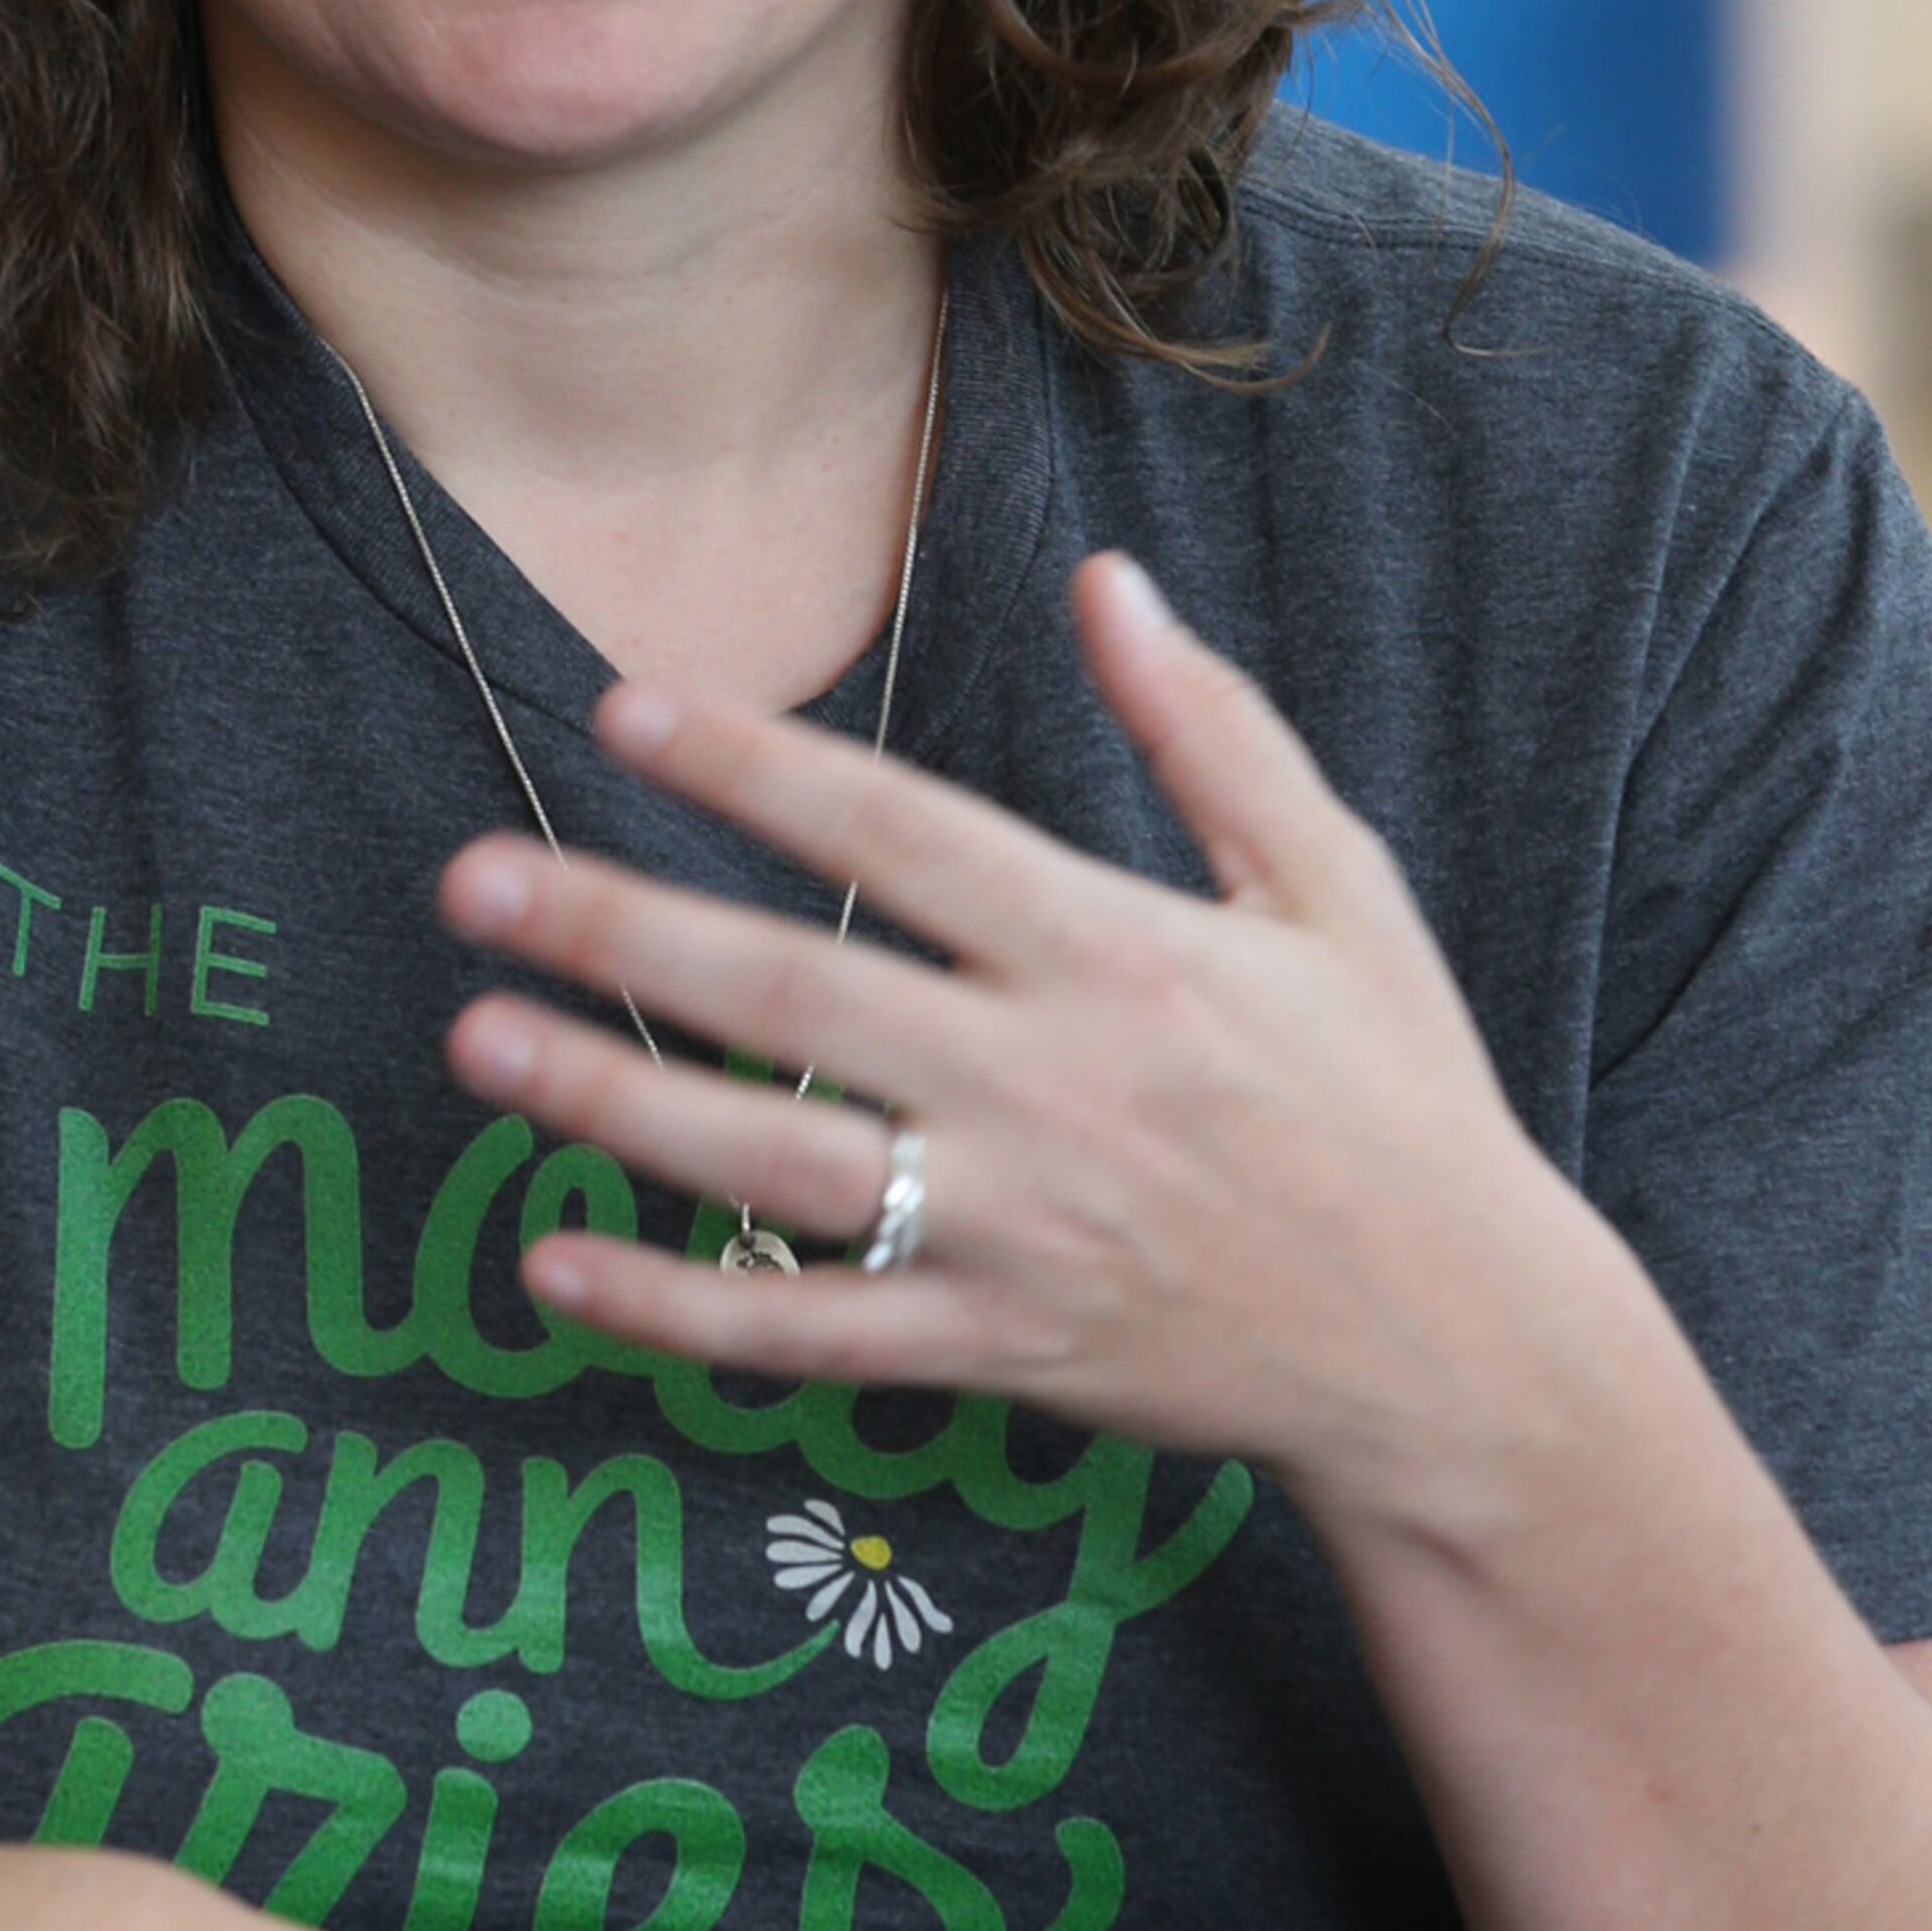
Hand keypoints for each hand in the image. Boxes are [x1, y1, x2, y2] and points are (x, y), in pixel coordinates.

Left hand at [434, 548, 1585, 1529]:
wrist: (1462, 1351)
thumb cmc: (1398, 1099)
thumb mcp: (1338, 894)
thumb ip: (1212, 735)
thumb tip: (1107, 579)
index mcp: (1126, 955)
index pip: (904, 836)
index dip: (759, 769)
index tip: (622, 710)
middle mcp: (1055, 1088)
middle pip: (801, 994)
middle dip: (623, 932)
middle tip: (469, 881)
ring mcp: (1019, 1230)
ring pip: (777, 1163)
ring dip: (614, 1104)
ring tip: (475, 1042)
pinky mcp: (1002, 1351)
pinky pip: (810, 1333)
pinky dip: (677, 1309)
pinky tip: (554, 1265)